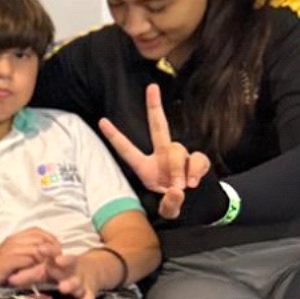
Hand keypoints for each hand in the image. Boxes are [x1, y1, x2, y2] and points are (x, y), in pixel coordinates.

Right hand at [0, 228, 62, 286]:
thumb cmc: (0, 274)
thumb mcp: (18, 262)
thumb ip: (32, 256)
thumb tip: (52, 256)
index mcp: (14, 238)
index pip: (38, 230)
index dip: (51, 239)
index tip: (57, 251)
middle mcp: (12, 240)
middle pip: (40, 238)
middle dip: (51, 250)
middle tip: (55, 263)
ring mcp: (9, 249)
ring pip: (36, 248)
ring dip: (45, 260)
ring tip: (47, 270)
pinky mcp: (7, 260)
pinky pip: (28, 259)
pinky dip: (36, 267)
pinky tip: (38, 274)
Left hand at [7, 251, 107, 298]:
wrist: (91, 271)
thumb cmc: (61, 271)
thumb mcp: (47, 270)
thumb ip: (29, 274)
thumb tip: (7, 279)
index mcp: (57, 262)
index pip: (51, 256)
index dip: (46, 252)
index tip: (39, 249)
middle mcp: (69, 269)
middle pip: (65, 263)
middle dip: (60, 261)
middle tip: (54, 261)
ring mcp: (80, 280)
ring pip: (76, 281)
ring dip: (70, 283)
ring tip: (62, 287)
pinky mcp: (89, 290)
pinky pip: (88, 297)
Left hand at [98, 83, 210, 218]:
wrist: (195, 207)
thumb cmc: (172, 205)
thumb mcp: (167, 210)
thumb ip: (170, 203)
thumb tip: (178, 190)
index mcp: (145, 167)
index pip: (127, 150)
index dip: (115, 137)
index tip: (101, 121)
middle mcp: (161, 156)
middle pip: (158, 127)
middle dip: (154, 107)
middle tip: (151, 88)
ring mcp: (179, 156)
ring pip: (178, 150)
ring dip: (179, 168)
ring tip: (181, 186)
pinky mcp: (196, 160)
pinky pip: (197, 159)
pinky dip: (196, 170)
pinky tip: (193, 182)